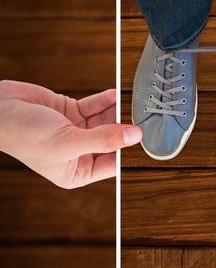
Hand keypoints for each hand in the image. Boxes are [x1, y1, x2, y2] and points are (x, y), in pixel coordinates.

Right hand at [0, 80, 141, 188]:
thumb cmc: (24, 134)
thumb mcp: (69, 141)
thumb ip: (104, 138)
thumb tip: (134, 136)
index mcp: (76, 172)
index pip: (112, 164)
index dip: (126, 150)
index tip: (140, 136)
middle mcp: (77, 153)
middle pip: (110, 141)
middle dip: (123, 129)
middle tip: (139, 117)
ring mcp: (75, 131)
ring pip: (105, 122)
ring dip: (115, 113)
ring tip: (129, 103)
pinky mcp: (70, 112)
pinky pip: (94, 107)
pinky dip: (105, 101)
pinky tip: (114, 95)